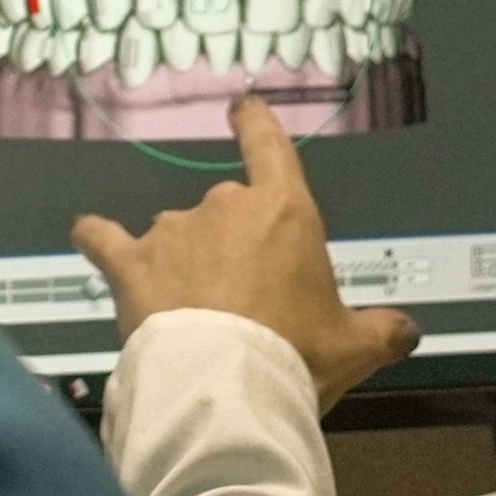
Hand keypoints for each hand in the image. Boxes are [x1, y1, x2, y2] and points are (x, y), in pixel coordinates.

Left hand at [71, 97, 420, 411]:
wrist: (226, 387)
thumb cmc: (296, 355)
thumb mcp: (354, 346)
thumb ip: (382, 330)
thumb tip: (405, 331)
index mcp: (284, 211)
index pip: (269, 145)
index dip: (256, 123)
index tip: (243, 108)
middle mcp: (225, 206)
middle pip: (228, 208)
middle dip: (233, 247)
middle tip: (245, 302)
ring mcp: (172, 231)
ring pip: (177, 233)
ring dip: (183, 261)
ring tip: (194, 315)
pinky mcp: (129, 262)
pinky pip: (104, 237)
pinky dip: (97, 236)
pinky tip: (89, 237)